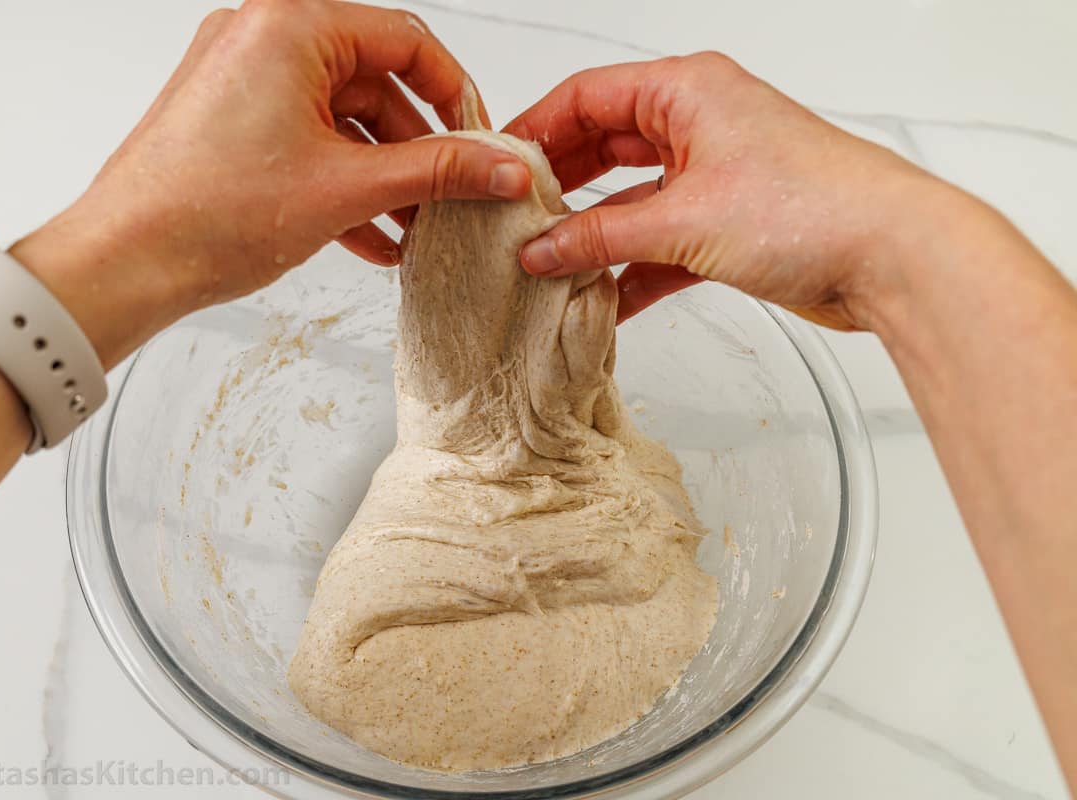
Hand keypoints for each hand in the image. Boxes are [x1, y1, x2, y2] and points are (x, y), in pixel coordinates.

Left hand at [14, 0, 530, 364]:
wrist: (123, 263)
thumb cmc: (204, 214)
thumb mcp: (346, 189)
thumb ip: (436, 172)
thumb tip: (500, 166)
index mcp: (289, 27)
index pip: (406, 41)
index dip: (456, 95)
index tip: (482, 141)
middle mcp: (261, 39)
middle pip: (374, 83)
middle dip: (416, 151)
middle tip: (450, 197)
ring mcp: (241, 80)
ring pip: (341, 120)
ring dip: (383, 176)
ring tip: (413, 229)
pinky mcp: (229, 121)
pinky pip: (307, 140)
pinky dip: (342, 181)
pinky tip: (370, 235)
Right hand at [507, 53, 947, 327]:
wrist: (893, 258)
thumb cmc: (815, 207)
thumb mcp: (684, 219)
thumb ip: (602, 236)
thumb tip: (543, 249)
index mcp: (688, 91)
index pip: (588, 98)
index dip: (536, 131)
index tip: (496, 168)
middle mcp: (700, 125)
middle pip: (605, 148)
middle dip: (559, 188)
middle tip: (512, 222)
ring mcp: (715, 177)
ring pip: (631, 200)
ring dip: (594, 236)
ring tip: (547, 266)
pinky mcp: (729, 226)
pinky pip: (661, 243)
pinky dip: (632, 271)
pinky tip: (601, 302)